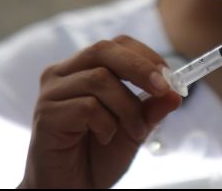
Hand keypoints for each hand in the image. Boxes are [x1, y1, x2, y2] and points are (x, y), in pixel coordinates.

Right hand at [19, 36, 181, 188]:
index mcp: (83, 68)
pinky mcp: (46, 115)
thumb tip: (175, 94)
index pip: (116, 45)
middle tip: (163, 89)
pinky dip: (107, 124)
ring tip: (136, 132)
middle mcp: (62, 73)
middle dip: (140, 67)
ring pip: (100, 79)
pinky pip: (87, 107)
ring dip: (128, 108)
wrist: (72, 189)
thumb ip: (152, 110)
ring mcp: (51, 93)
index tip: (169, 76)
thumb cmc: (99, 156)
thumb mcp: (135, 129)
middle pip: (103, 50)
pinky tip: (106, 138)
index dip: (145, 56)